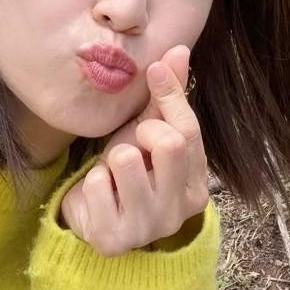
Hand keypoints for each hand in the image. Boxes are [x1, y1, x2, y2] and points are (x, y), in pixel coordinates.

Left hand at [59, 46, 208, 256]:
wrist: (97, 216)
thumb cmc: (134, 168)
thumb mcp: (153, 129)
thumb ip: (169, 95)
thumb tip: (180, 48)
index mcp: (196, 187)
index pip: (189, 131)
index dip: (170, 95)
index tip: (154, 68)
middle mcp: (178, 213)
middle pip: (169, 144)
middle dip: (141, 133)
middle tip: (133, 143)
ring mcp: (146, 230)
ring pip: (127, 160)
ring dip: (113, 156)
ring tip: (115, 171)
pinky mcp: (111, 240)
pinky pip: (97, 184)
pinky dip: (92, 180)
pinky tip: (99, 192)